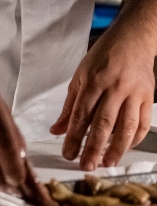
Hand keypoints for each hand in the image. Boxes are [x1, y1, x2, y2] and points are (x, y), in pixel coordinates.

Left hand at [50, 23, 154, 170]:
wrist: (132, 40)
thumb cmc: (102, 58)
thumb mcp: (79, 76)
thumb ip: (69, 106)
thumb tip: (57, 130)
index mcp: (93, 81)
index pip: (81, 114)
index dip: (74, 137)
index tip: (68, 154)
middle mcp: (114, 87)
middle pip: (103, 124)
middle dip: (93, 147)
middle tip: (86, 166)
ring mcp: (134, 93)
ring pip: (126, 127)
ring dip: (116, 149)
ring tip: (107, 163)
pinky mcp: (149, 97)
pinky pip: (143, 123)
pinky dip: (134, 139)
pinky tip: (125, 148)